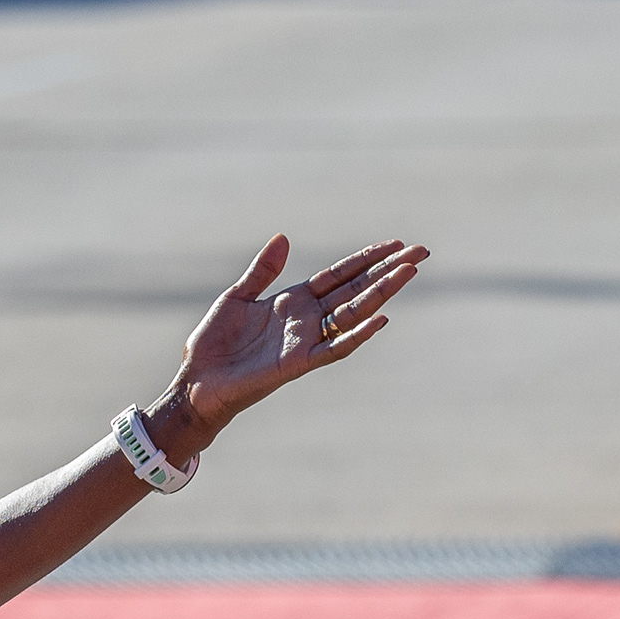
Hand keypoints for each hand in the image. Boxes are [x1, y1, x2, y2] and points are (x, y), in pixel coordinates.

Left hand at [161, 235, 424, 452]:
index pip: (340, 275)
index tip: (395, 244)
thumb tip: (284, 238)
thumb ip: (263, 271)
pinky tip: (381, 318)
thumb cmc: (214, 343)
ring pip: (354, 313)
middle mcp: (308, 319)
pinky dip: (358, 334)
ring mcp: (307, 340)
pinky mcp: (298, 363)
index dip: (367, 259)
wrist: (198, 381)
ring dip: (382, 292)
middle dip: (388, 270)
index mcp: (295, 300)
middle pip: (357, 289)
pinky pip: (335, 348)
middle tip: (421, 251)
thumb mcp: (238, 296)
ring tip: (409, 272)